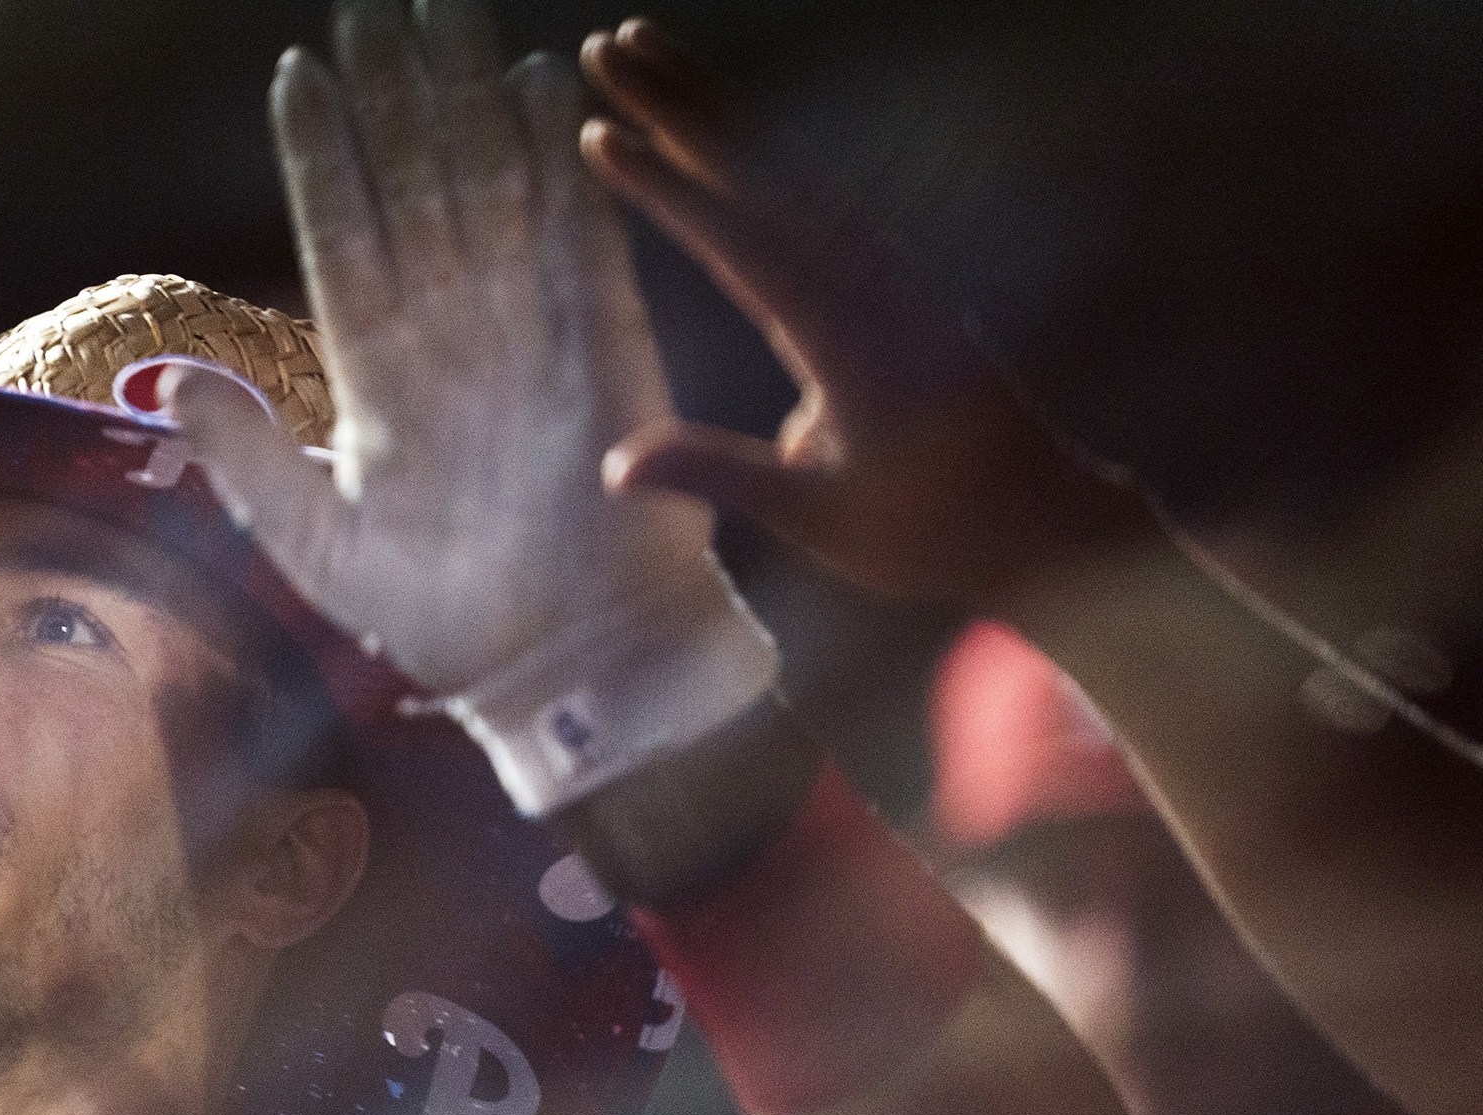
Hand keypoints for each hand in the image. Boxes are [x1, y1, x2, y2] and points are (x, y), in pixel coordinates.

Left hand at [166, 0, 775, 815]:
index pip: (342, 241)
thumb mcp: (317, 550)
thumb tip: (158, 382)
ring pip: (486, 190)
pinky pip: (575, 232)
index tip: (300, 77)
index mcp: (377, 382)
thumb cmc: (445, 624)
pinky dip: (556, 163)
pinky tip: (538, 86)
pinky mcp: (600, 342)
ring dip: (467, 105)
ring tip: (446, 14)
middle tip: (375, 8)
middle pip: (413, 191)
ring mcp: (524, 332)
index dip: (324, 159)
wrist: (567, 669)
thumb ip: (244, 460)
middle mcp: (448, 340)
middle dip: (395, 101)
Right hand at [579, 18, 1153, 606]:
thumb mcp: (821, 517)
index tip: (602, 138)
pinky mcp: (893, 273)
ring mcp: (889, 268)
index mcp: (851, 339)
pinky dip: (760, 142)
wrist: (1045, 518)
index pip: (743, 245)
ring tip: (645, 52)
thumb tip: (615, 466)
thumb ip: (722, 475)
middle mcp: (872, 283)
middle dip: (683, 103)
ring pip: (790, 162)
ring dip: (717, 104)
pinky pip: (815, 186)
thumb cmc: (931, 532)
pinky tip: (719, 120)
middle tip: (609, 46)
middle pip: (765, 170)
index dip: (669, 190)